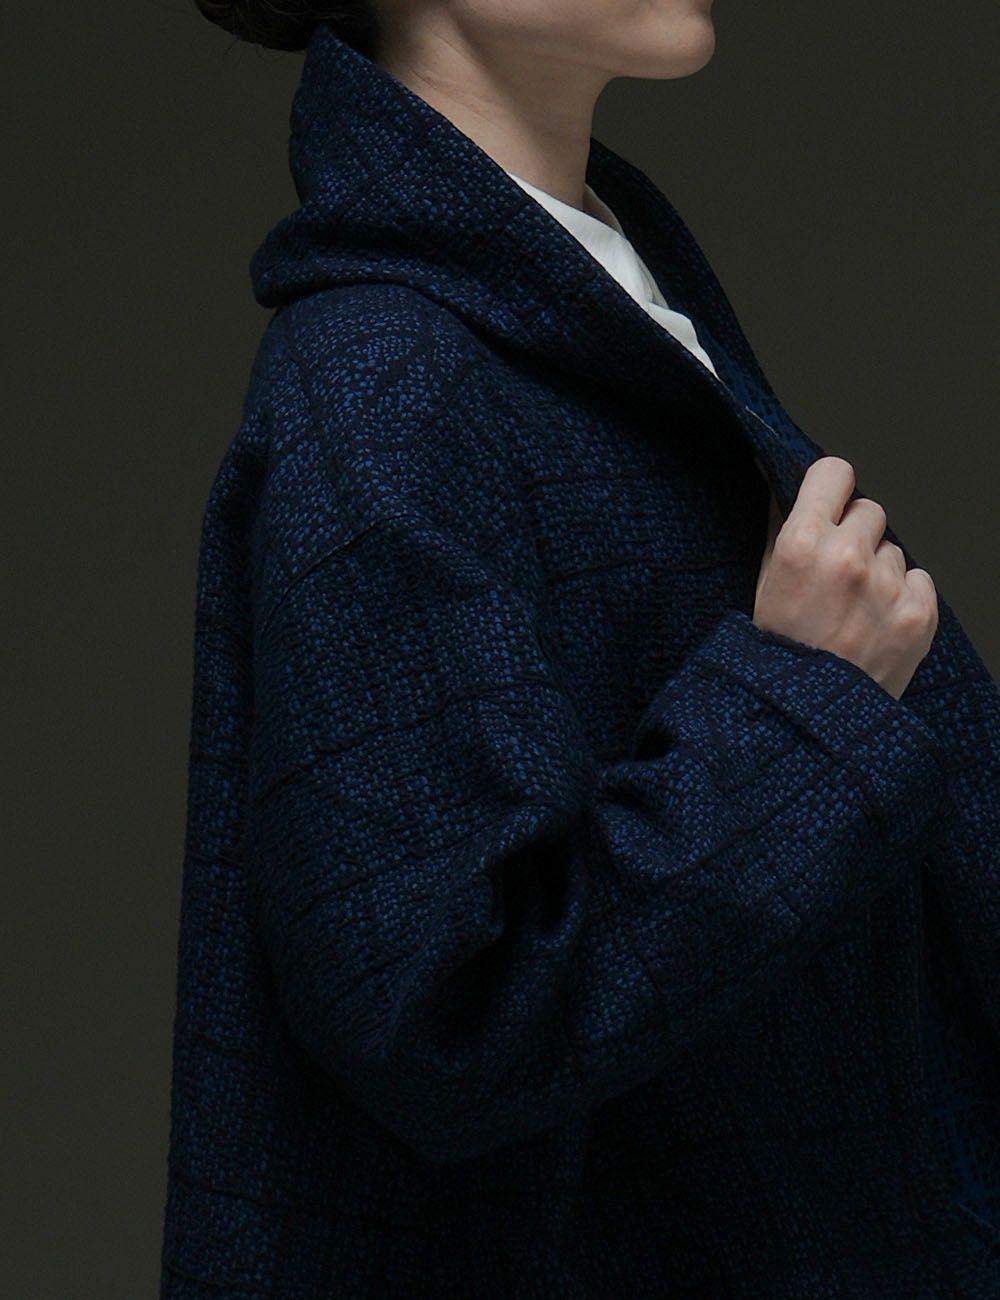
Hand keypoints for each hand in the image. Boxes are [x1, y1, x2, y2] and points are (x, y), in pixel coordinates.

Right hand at [753, 457, 937, 700]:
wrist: (804, 717)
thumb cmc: (778, 651)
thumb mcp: (764, 583)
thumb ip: (778, 527)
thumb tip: (778, 484)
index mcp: (802, 544)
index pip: (834, 473)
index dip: (831, 489)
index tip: (830, 506)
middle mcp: (848, 557)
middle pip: (869, 510)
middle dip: (855, 535)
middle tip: (838, 574)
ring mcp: (886, 585)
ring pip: (893, 551)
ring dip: (878, 571)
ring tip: (854, 610)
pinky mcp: (917, 612)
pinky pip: (918, 580)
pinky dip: (901, 598)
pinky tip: (875, 624)